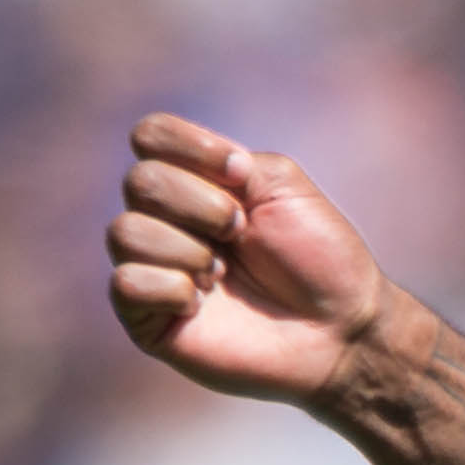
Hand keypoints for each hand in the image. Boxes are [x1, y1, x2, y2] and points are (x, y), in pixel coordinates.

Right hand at [108, 114, 390, 404]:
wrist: (339, 328)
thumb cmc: (319, 256)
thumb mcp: (281, 184)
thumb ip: (225, 158)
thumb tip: (174, 166)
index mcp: (196, 181)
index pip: (150, 136)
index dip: (190, 146)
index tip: (241, 174)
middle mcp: (167, 220)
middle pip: (139, 182)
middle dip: (200, 204)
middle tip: (241, 232)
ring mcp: (154, 269)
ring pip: (124, 233)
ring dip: (186, 249)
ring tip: (222, 273)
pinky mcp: (147, 320)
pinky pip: (124, 284)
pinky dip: (168, 288)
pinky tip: (201, 304)